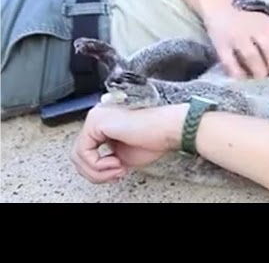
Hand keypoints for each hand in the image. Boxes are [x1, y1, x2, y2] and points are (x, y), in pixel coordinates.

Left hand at [70, 101, 188, 183]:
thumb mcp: (121, 156)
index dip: (98, 170)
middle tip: (117, 174)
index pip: (86, 152)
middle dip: (96, 173)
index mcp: (103, 124)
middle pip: (79, 155)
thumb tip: (93, 171)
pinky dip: (97, 165)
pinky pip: (83, 152)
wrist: (167, 129)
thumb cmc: (153, 139)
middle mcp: (97, 118)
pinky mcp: (95, 122)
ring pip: (78, 156)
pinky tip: (116, 162)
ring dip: (98, 171)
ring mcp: (95, 118)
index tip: (118, 173)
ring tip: (118, 168)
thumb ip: (104, 161)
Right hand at [205, 5, 268, 78]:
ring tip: (261, 79)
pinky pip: (231, 63)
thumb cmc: (250, 24)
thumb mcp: (268, 26)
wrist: (221, 11)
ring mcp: (237, 36)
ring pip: (252, 57)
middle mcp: (256, 28)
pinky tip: (243, 78)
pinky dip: (238, 73)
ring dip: (259, 72)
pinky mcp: (221, 45)